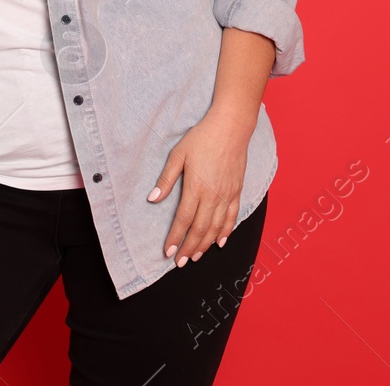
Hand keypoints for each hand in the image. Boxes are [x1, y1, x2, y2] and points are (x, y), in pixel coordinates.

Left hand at [146, 107, 253, 266]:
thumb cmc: (202, 138)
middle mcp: (213, 195)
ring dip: (205, 244)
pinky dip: (226, 232)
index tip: (168, 252)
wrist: (231, 128)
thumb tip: (153, 198)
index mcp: (196, 187)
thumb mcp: (178, 155)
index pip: (183, 220)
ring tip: (196, 256)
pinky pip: (232, 217)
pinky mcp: (237, 191)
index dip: (175, 238)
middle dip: (189, 248)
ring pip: (217, 227)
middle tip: (180, 262)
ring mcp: (227, 195)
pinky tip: (220, 242)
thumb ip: (166, 179)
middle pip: (200, 229)